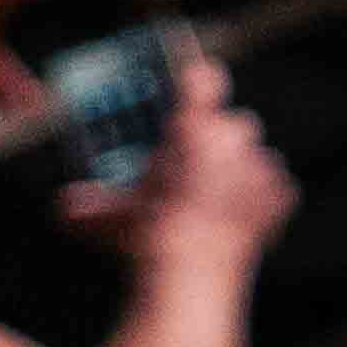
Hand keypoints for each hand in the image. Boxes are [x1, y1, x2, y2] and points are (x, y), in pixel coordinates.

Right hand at [66, 58, 291, 265]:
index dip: (198, 80)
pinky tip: (234, 217)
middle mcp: (232, 137)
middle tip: (189, 167)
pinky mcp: (280, 192)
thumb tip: (66, 207)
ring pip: (250, 156)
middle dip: (211, 143)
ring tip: (210, 199)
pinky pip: (271, 187)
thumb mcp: (110, 217)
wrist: (193, 268)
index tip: (194, 82)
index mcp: (191, 128)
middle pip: (229, 124)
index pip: (203, 77)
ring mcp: (260, 163)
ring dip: (234, 172)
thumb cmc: (148, 236)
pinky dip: (258, 199)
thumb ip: (89, 206)